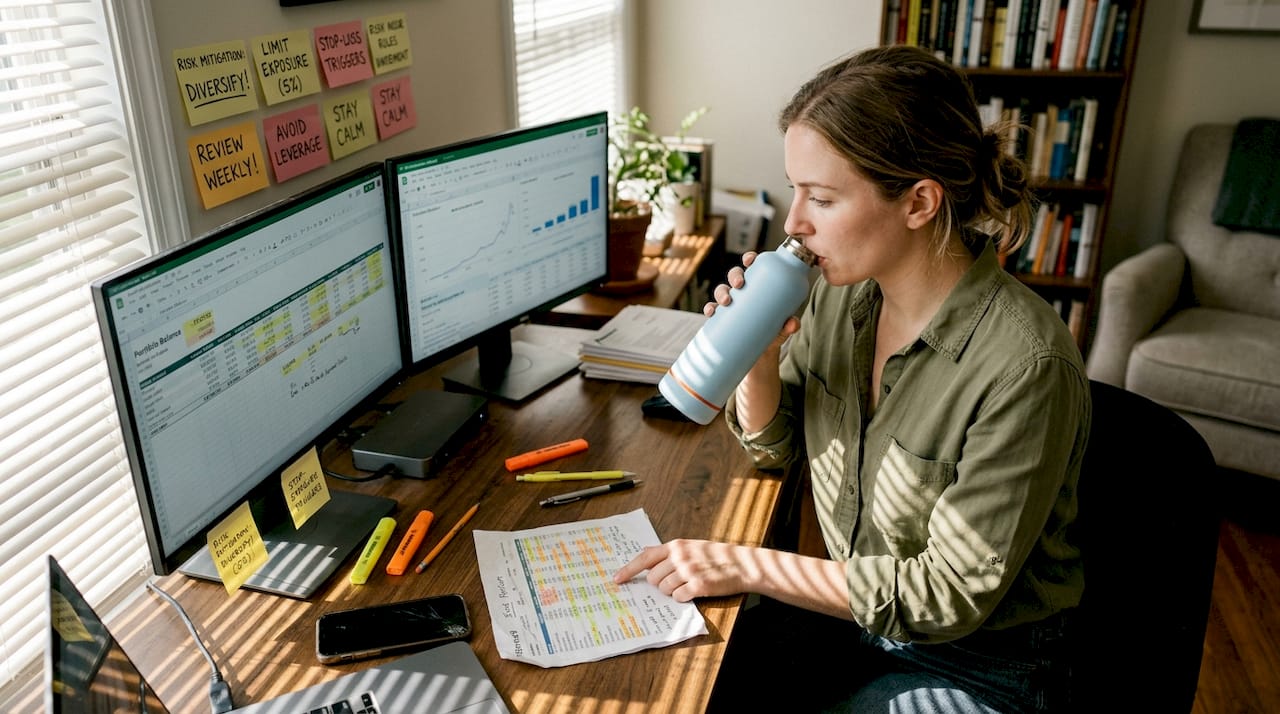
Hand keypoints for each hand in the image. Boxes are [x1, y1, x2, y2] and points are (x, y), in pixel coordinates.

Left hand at [613, 539, 759, 601]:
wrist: (742, 564)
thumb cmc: (716, 556)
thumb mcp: (691, 546)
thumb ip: (669, 552)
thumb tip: (645, 556)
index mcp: (676, 545)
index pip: (645, 557)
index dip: (628, 570)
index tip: (616, 580)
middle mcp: (680, 556)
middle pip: (653, 578)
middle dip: (659, 585)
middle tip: (675, 582)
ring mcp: (688, 571)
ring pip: (664, 589)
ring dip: (672, 592)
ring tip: (687, 585)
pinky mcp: (698, 585)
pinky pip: (678, 597)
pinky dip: (683, 597)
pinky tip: (694, 591)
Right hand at [702, 251, 800, 341]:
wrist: (762, 353)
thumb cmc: (774, 333)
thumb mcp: (784, 328)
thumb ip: (790, 325)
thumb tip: (792, 324)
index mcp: (759, 286)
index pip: (753, 266)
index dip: (749, 259)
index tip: (749, 261)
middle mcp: (743, 292)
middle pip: (735, 275)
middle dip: (735, 276)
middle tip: (739, 285)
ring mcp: (731, 304)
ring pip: (721, 290)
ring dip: (721, 292)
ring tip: (726, 301)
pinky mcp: (721, 318)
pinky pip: (712, 309)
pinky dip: (709, 308)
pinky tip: (710, 312)